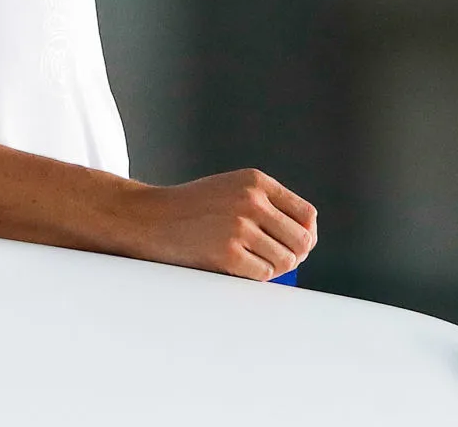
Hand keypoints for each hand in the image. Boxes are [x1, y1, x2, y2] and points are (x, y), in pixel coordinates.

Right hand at [121, 169, 317, 279]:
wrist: (151, 217)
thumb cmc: (192, 207)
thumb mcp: (232, 189)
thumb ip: (267, 205)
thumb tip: (306, 239)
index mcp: (256, 181)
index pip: (306, 214)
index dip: (306, 235)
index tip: (296, 245)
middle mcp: (251, 200)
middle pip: (301, 240)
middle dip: (294, 255)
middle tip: (278, 260)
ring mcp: (239, 227)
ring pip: (285, 261)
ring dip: (274, 268)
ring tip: (253, 262)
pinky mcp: (228, 253)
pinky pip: (263, 275)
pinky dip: (256, 276)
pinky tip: (239, 267)